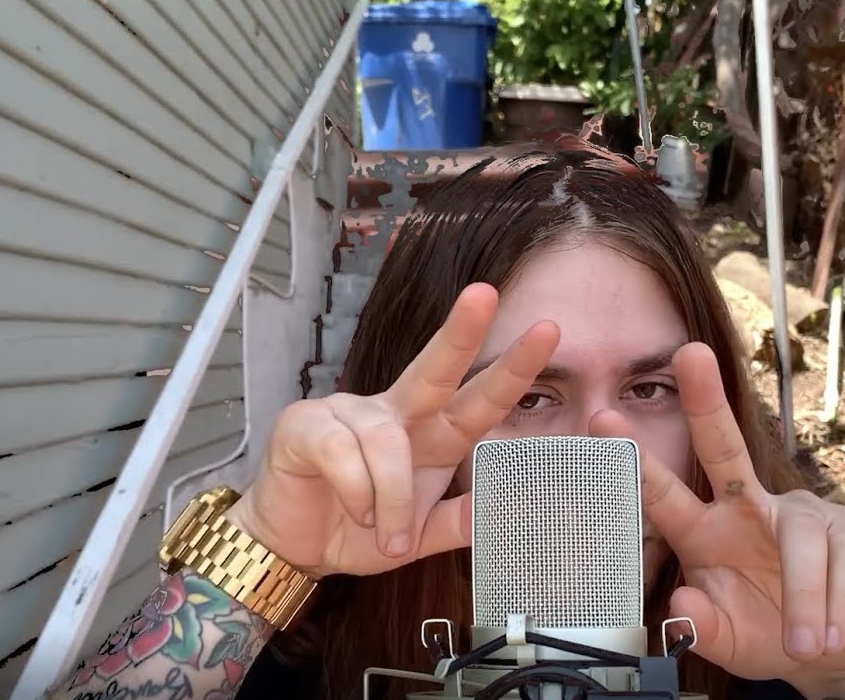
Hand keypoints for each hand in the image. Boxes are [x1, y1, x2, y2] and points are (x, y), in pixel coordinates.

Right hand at [227, 283, 559, 578]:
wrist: (296, 548)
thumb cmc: (360, 529)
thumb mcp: (423, 534)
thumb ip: (464, 520)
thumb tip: (516, 510)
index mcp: (432, 434)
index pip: (479, 398)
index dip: (512, 368)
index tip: (548, 331)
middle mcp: (395, 412)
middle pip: (434, 369)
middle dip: (461, 333)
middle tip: (486, 295)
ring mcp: (348, 413)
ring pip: (388, 441)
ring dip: (393, 497)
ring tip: (386, 534)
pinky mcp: (306, 424)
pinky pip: (344, 454)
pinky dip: (358, 493)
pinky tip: (355, 512)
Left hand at [590, 342, 844, 684]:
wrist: (828, 649)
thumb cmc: (763, 632)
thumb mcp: (726, 638)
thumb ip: (701, 627)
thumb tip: (682, 608)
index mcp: (704, 532)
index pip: (664, 492)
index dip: (637, 459)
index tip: (603, 420)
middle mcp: (746, 508)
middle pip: (724, 446)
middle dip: (706, 399)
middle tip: (689, 354)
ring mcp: (798, 514)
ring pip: (801, 540)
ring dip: (802, 596)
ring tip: (802, 644)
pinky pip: (841, 564)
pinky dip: (834, 606)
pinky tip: (828, 634)